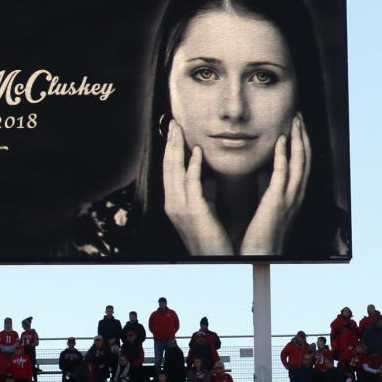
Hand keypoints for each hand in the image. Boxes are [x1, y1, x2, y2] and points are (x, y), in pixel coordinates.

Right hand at [162, 121, 232, 255]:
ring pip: (175, 171)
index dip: (171, 149)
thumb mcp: (204, 212)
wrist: (213, 259)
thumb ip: (204, 195)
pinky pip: (191, 183)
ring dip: (177, 148)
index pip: (170, 170)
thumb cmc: (211, 238)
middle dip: (170, 143)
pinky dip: (192, 165)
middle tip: (174, 123)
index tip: (175, 132)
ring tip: (179, 129)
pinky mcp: (194, 211)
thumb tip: (207, 180)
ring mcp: (181, 207)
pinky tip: (196, 151)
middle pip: (168, 166)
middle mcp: (173, 203)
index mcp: (175, 202)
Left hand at [240, 114, 309, 255]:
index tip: (297, 124)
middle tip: (298, 115)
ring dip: (297, 139)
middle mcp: (296, 193)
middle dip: (303, 135)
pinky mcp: (277, 201)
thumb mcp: (268, 204)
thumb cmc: (262, 230)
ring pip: (299, 162)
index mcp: (295, 193)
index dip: (301, 142)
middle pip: (305, 158)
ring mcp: (289, 197)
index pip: (303, 162)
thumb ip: (268, 187)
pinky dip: (283, 154)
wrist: (261, 252)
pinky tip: (281, 140)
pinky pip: (282, 173)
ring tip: (294, 120)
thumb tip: (263, 173)